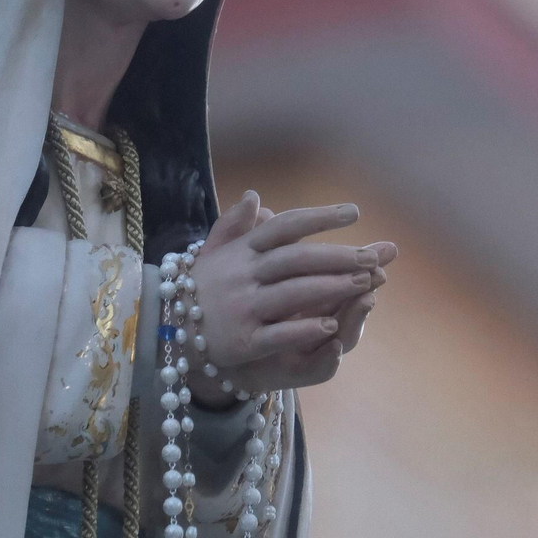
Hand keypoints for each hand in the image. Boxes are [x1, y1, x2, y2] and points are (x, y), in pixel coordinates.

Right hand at [184, 191, 394, 398]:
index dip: (320, 217)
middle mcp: (243, 275)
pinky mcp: (242, 341)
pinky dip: (304, 329)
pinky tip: (332, 326)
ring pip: (294, 294)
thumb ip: (234, 225)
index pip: (286, 226)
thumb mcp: (212, 252)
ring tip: (366, 283)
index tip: (354, 213)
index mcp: (242, 251)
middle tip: (374, 255)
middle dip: (339, 256)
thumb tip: (254, 196)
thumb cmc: (199, 288)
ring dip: (332, 288)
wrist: (164, 329)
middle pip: (297, 259)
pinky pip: (278, 334)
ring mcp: (243, 307)